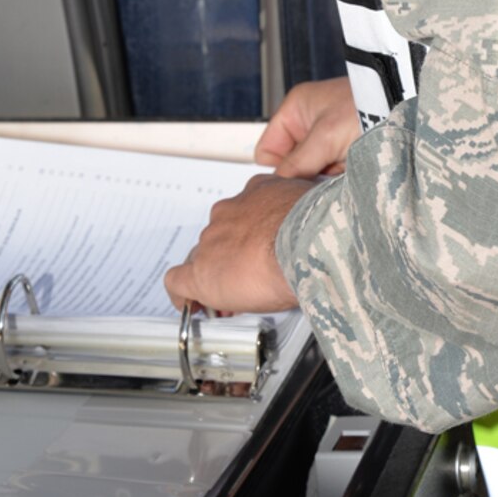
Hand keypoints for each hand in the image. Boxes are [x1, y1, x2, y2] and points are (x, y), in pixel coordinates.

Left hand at [164, 172, 311, 313]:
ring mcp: (213, 240)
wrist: (306, 245)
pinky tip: (191, 304)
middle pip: (221, 234)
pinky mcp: (202, 271)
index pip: (243, 212)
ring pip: (203, 256)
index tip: (258, 249)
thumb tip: (318, 223)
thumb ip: (307, 212)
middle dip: (233, 256)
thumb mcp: (316, 206)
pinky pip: (178, 281)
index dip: (249, 236)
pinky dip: (183, 294)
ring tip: (233, 296)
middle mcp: (231, 212)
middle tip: (250, 277)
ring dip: (216, 274)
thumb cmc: (319, 228)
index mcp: (258, 192)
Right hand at [254, 76, 359, 177]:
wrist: (408, 109)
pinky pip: (331, 177)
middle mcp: (310, 125)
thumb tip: (277, 187)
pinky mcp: (347, 154)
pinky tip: (351, 174)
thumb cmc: (369, 106)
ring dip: (324, 179)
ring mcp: (329, 140)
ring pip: (312, 174)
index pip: (267, 151)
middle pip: (291, 166)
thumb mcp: (326, 136)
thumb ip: (297, 163)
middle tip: (324, 174)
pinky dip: (339, 180)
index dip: (278, 169)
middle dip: (306, 175)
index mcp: (296, 110)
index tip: (294, 178)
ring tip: (343, 171)